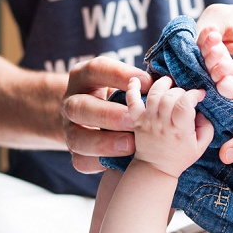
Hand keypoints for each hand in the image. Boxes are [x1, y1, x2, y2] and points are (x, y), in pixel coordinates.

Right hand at [62, 56, 152, 172]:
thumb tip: (163, 84)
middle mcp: (71, 102)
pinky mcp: (75, 151)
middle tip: (133, 119)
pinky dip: (100, 162)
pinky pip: (80, 161)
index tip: (148, 82)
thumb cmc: (115, 95)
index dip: (120, 75)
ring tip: (131, 144)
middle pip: (79, 107)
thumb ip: (138, 83)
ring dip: (104, 142)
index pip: (96, 70)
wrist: (91, 115)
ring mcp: (69, 128)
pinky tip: (121, 161)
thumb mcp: (122, 82)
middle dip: (107, 114)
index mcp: (83, 77)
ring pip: (76, 138)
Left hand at [126, 76, 213, 178]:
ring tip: (169, 82)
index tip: (200, 94)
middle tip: (185, 94)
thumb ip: (206, 127)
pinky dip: (132, 89)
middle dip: (180, 90)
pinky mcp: (137, 120)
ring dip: (161, 84)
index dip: (194, 94)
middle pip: (170, 97)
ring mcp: (148, 121)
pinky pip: (131, 102)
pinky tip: (135, 80)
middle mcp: (163, 124)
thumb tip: (201, 110)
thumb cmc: (180, 157)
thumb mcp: (201, 146)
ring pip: (153, 96)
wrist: (155, 168)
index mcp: (180, 130)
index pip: (185, 105)